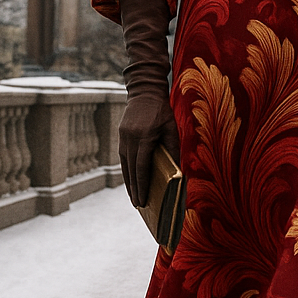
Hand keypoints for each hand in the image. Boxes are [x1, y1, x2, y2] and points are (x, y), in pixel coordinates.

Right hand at [118, 92, 179, 206]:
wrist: (144, 92)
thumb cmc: (162, 111)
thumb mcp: (172, 129)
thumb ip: (172, 149)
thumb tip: (176, 170)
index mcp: (144, 137)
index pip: (142, 166)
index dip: (142, 185)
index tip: (143, 200)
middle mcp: (130, 138)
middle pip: (132, 169)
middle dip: (135, 189)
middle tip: (139, 205)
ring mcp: (123, 137)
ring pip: (125, 165)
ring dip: (129, 182)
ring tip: (134, 197)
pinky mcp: (121, 136)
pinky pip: (123, 158)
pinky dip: (127, 171)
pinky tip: (130, 180)